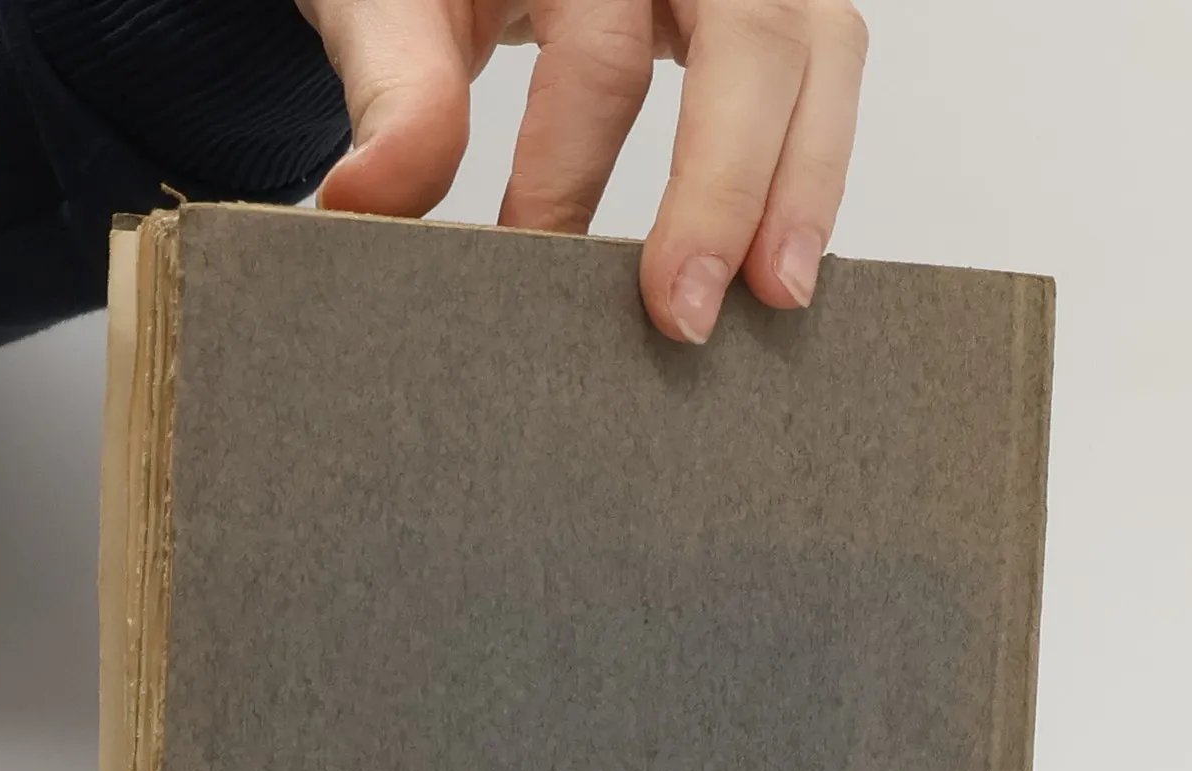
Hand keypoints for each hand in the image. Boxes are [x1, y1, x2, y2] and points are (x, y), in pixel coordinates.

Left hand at [297, 0, 866, 343]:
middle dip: (725, 186)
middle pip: (751, 38)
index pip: (601, 58)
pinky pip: (824, 73)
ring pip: (820, 48)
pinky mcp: (782, 5)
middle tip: (687, 317)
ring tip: (779, 296)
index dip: (570, 173)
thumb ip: (394, 92)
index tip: (537, 268)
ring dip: (804, 182)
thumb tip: (367, 201)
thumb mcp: (395, 3)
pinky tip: (788, 257)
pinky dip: (814, 164)